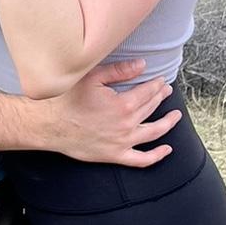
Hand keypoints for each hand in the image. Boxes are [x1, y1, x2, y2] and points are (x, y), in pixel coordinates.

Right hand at [40, 57, 178, 167]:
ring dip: (168, 123)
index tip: (160, 80)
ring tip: (175, 116)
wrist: (50, 125)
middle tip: (166, 91)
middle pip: (151, 108)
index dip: (157, 84)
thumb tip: (142, 65)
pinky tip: (167, 150)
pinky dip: (157, 156)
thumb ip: (120, 71)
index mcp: (123, 104)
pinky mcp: (115, 155)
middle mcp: (127, 125)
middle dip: (160, 97)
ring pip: (153, 132)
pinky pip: (141, 159)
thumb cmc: (68, 99)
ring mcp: (122, 142)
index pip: (148, 92)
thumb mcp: (93, 77)